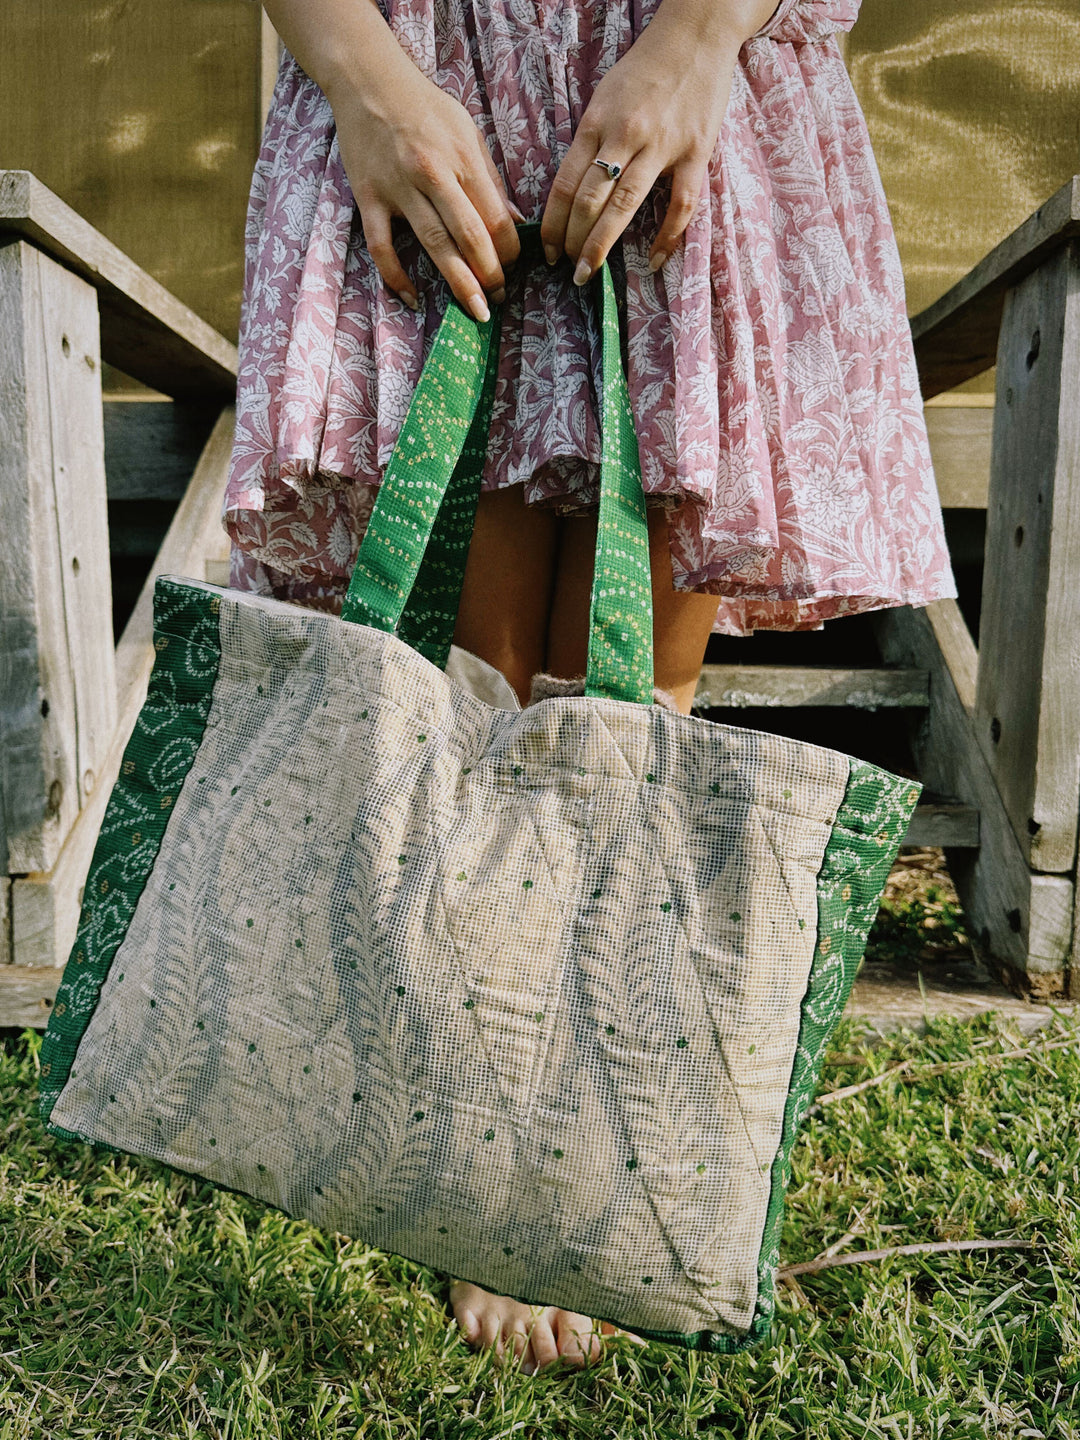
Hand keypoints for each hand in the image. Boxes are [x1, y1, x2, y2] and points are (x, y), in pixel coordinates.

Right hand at [329, 66, 523, 319]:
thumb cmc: (425, 107)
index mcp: (462, 158)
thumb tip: (513, 221)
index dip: (509, 250)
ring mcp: (398, 188)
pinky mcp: (369, 198)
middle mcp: (433, 174)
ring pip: (434, 245)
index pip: (495, 217)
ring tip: (476, 309)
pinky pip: (383, 247)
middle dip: (489, 273)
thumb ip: (489, 179)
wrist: (368, 81)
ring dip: (459, 283)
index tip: (513, 267)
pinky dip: (396, 277)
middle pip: (469, 236)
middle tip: (498, 298)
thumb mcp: (467, 132)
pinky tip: (413, 299)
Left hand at [539, 6, 751, 283]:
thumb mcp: (604, 97)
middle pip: (591, 199)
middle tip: (568, 271)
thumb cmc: (645, 69)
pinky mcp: (696, 151)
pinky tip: (653, 261)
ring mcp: (662, 144)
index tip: (547, 251)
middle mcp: (625, 134)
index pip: (567, 183)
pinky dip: (667, 236)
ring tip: (590, 272)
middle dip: (573, 241)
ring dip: (603, 243)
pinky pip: (681, 203)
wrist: (696, 35)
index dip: (554, 223)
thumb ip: (591, 140)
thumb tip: (573, 189)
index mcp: (597, 121)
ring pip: (626, 204)